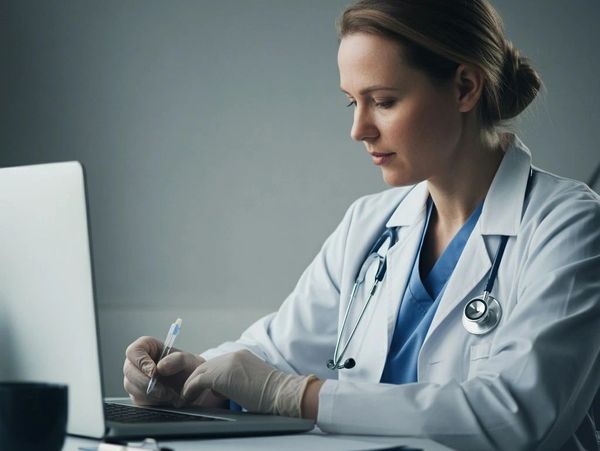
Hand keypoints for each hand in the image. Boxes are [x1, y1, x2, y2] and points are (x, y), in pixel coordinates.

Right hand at [123, 336, 225, 407]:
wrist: (194, 387)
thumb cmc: (189, 369)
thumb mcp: (190, 360)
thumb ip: (177, 359)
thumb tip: (160, 367)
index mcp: (147, 348)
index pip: (134, 351)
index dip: (140, 361)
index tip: (154, 372)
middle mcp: (138, 363)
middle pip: (129, 371)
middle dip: (146, 382)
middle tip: (163, 390)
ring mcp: (136, 380)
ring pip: (131, 387)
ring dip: (151, 394)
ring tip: (170, 395)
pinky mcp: (138, 395)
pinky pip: (137, 400)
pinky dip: (152, 402)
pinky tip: (165, 400)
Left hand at [181, 349, 316, 416]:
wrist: (280, 393)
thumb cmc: (272, 393)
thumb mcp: (253, 380)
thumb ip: (238, 379)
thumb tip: (225, 390)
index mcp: (241, 355)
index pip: (217, 363)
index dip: (208, 376)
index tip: (203, 388)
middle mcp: (232, 355)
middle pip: (205, 366)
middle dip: (196, 379)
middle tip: (190, 392)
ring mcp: (225, 363)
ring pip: (199, 372)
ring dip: (190, 385)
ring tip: (187, 398)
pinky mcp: (219, 375)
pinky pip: (197, 382)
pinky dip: (190, 391)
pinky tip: (188, 399)